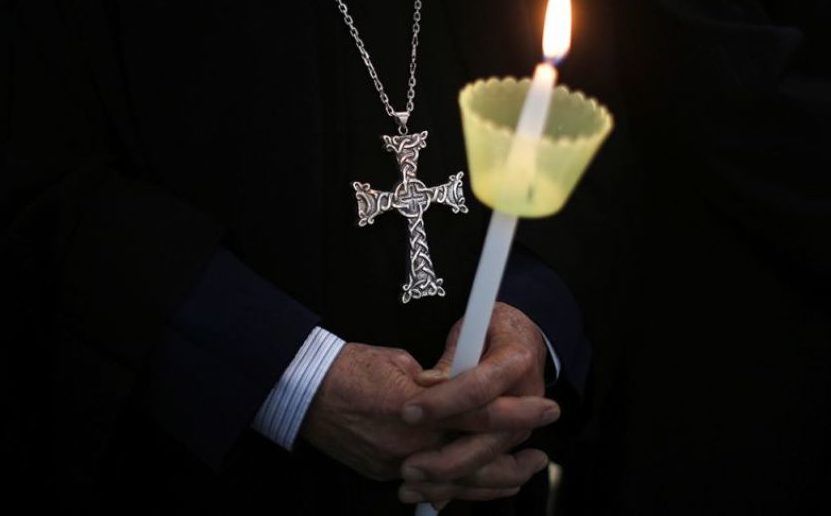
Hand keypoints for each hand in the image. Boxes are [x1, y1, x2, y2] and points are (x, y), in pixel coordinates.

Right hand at [300, 336, 554, 482]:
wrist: (305, 390)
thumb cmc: (350, 368)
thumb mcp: (400, 362)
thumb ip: (438, 380)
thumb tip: (462, 386)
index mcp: (419, 410)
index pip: (481, 415)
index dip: (518, 413)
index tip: (546, 409)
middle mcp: (411, 446)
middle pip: (476, 464)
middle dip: (514, 462)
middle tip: (539, 456)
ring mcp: (396, 465)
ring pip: (457, 486)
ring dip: (493, 482)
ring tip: (519, 474)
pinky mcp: (384, 473)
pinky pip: (431, 488)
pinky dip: (458, 489)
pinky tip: (476, 484)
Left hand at [398, 302, 554, 503]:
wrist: (527, 341)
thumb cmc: (494, 330)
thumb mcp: (473, 328)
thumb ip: (451, 359)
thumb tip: (426, 383)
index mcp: (517, 361)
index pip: (479, 388)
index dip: (443, 402)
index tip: (408, 411)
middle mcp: (528, 398)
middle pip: (488, 437)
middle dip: (447, 456)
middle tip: (408, 465)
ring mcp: (522, 425)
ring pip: (490, 463)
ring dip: (451, 479)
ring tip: (411, 486)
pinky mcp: (512, 441)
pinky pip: (492, 472)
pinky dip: (462, 487)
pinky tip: (433, 496)